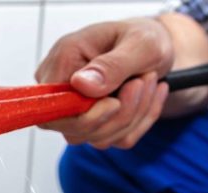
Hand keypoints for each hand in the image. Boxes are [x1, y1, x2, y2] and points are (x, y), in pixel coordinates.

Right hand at [36, 18, 173, 148]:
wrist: (156, 47)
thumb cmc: (145, 38)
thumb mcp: (141, 43)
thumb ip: (111, 65)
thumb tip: (80, 85)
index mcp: (62, 61)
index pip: (51, 108)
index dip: (83, 116)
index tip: (115, 102)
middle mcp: (60, 88)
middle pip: (74, 130)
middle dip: (119, 114)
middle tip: (145, 80)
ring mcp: (73, 110)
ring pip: (97, 138)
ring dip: (134, 116)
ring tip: (149, 81)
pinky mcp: (91, 124)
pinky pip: (114, 139)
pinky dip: (139, 122)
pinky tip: (148, 96)